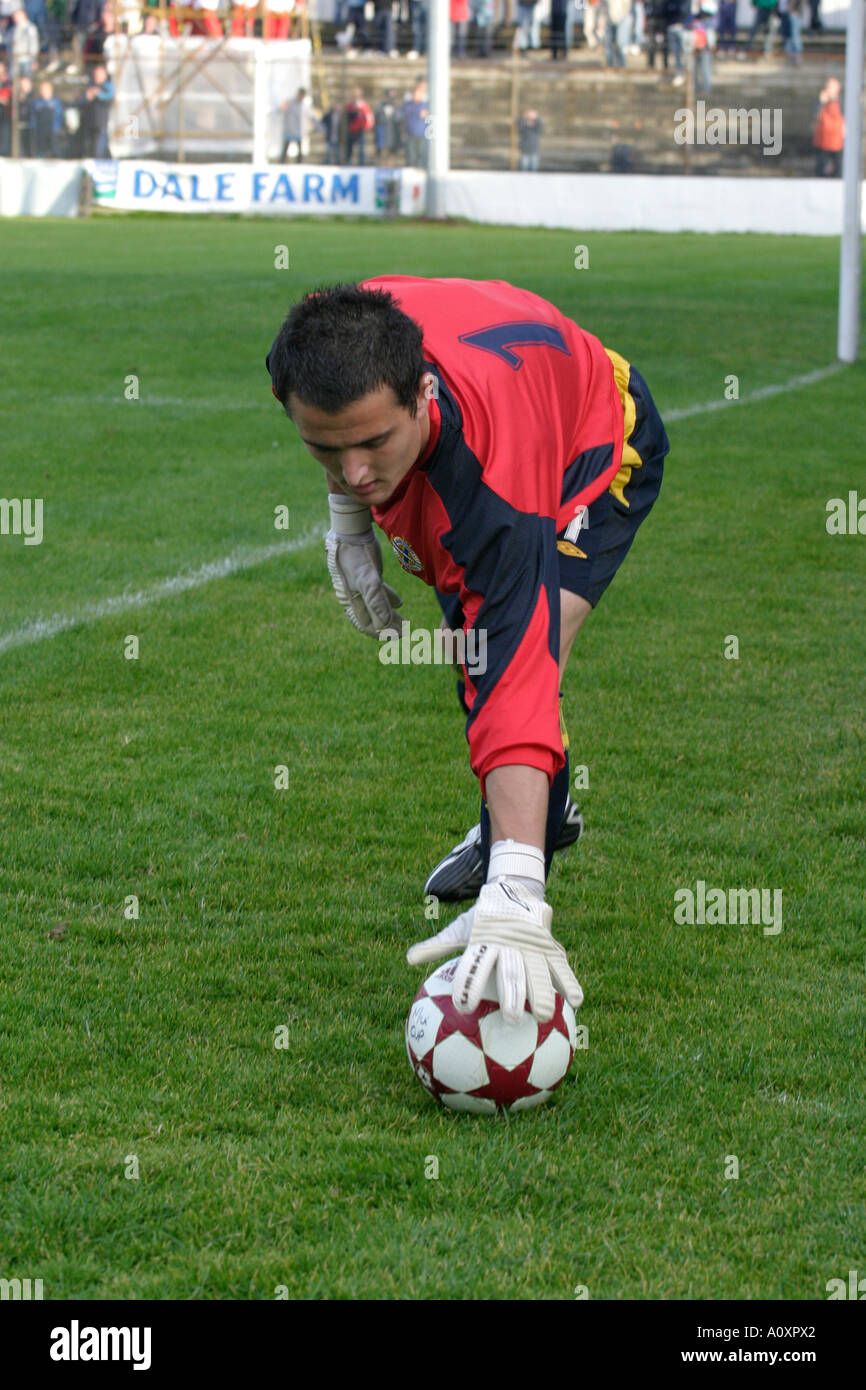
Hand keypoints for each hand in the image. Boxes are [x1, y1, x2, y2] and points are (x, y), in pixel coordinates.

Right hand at [325, 494, 402, 636]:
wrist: (350, 531)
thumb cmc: (356, 555)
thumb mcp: (367, 578)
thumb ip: (376, 601)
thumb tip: (384, 625)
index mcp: (351, 600)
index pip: (366, 623)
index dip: (380, 632)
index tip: (395, 638)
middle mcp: (355, 596)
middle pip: (372, 616)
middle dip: (388, 626)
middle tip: (405, 632)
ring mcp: (361, 585)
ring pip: (377, 605)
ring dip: (390, 614)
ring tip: (404, 622)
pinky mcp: (368, 574)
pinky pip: (379, 592)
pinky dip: (389, 599)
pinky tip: (399, 603)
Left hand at [407, 881, 582, 1024]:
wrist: (513, 889)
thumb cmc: (482, 919)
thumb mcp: (460, 929)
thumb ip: (437, 946)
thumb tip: (408, 960)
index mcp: (485, 941)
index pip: (475, 966)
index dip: (469, 985)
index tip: (464, 1007)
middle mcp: (510, 943)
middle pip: (511, 972)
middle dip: (513, 995)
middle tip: (513, 1019)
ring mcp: (533, 944)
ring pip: (538, 971)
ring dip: (543, 993)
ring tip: (546, 1015)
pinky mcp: (549, 946)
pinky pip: (560, 966)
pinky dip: (569, 981)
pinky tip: (577, 1001)